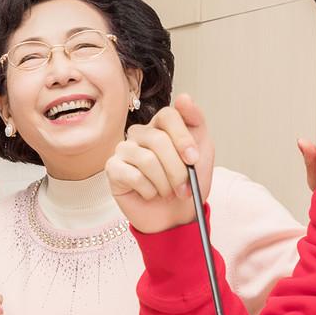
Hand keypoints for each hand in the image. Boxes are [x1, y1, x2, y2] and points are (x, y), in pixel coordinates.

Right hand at [108, 93, 214, 233]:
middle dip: (177, 169)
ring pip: (146, 159)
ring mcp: (124, 150)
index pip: (168, 115)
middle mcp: (140, 134)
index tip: (193, 159)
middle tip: (183, 187)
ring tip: (167, 192)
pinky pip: (132, 175)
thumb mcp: (202, 151)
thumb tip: (184, 98)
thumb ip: (195, 122)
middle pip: (158, 140)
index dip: (183, 137)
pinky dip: (148, 190)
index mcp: (161, 126)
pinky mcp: (113, 169)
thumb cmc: (187, 184)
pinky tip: (150, 194)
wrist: (176, 216)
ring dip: (164, 183)